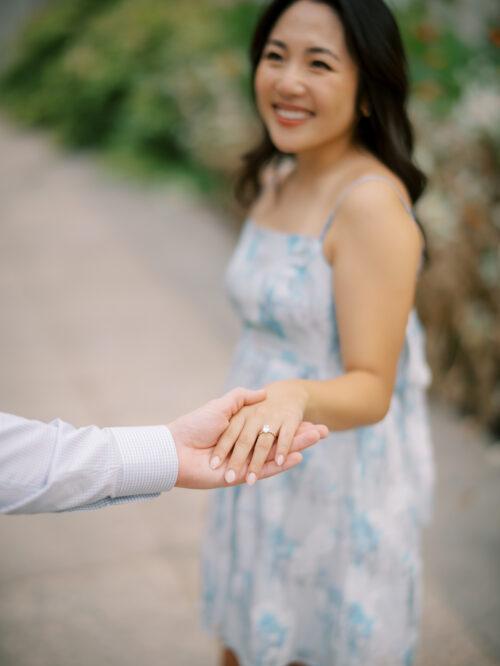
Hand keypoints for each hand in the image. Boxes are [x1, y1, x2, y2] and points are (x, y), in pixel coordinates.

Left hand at [168, 386, 325, 488]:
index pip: (274, 426)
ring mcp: (246, 461)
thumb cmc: (195, 424)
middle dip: (302, 436)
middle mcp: (248, 447)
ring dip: (298, 447)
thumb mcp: (221, 405)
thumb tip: (264, 393)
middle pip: (281, 441)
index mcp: (244, 431)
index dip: (293, 424)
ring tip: (318, 439)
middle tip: (324, 431)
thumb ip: (242, 399)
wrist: (176, 449)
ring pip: (277, 454)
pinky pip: (265, 470)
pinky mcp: (241, 475)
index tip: (312, 419)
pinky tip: (299, 457)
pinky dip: (282, 464)